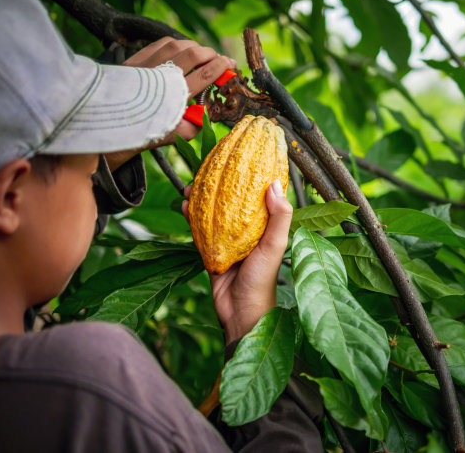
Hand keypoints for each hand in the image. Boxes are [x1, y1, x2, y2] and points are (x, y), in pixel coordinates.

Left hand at [104, 37, 235, 170]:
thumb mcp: (171, 137)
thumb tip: (206, 112)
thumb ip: (192, 126)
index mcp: (172, 98)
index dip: (220, 67)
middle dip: (210, 53)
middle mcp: (159, 78)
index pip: (203, 75)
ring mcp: (145, 66)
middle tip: (219, 58)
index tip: (230, 64)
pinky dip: (174, 44)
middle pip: (192, 54)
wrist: (107, 129)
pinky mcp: (133, 61)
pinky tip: (180, 50)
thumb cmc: (142, 134)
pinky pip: (158, 44)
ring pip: (175, 45)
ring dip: (193, 46)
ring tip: (202, 53)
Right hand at [182, 180, 292, 343]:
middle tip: (210, 165)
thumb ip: (279, 217)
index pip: (258, 192)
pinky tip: (185, 205)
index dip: (251, 173)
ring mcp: (227, 238)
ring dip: (201, 196)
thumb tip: (275, 183)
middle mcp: (245, 228)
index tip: (243, 153)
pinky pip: (199, 228)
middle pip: (232, 197)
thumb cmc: (262, 281)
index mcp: (264, 225)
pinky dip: (191, 215)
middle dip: (220, 180)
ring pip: (212, 209)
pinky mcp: (211, 249)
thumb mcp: (274, 246)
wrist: (240, 312)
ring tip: (191, 183)